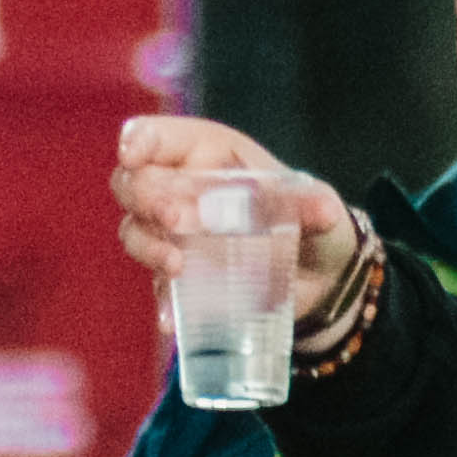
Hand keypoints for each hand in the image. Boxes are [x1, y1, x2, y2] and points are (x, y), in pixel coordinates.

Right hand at [111, 113, 360, 294]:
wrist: (319, 275)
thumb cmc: (311, 218)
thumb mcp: (317, 206)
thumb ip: (313, 205)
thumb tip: (323, 211)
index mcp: (208, 154)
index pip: (159, 137)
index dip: (139, 140)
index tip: (134, 156)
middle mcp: (182, 189)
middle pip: (133, 184)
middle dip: (145, 198)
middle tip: (173, 220)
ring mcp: (175, 235)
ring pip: (135, 231)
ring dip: (147, 246)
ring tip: (176, 266)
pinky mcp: (182, 276)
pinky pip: (159, 286)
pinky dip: (164, 302)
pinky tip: (172, 320)